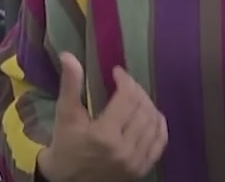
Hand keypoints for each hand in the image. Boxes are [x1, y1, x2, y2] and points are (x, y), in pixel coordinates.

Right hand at [36, 52, 167, 181]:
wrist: (68, 181)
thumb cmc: (65, 145)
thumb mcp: (65, 114)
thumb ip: (70, 85)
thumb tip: (68, 55)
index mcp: (104, 135)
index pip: (127, 98)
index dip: (125, 80)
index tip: (117, 73)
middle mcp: (124, 149)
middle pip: (143, 109)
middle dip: (137, 90)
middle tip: (126, 83)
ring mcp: (135, 162)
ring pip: (154, 124)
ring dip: (148, 105)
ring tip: (137, 96)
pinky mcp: (141, 169)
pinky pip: (159, 143)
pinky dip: (159, 126)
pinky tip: (153, 115)